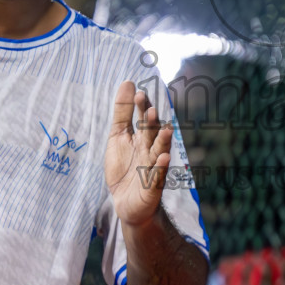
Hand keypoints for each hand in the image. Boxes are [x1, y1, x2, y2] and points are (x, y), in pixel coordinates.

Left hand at [104, 81, 173, 227]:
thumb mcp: (118, 137)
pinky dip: (161, 168)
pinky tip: (164, 158)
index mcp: (142, 138)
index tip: (139, 94)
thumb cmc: (124, 167)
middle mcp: (150, 151)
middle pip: (151, 135)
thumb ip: (123, 112)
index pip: (143, 119)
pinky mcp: (152, 187)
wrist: (125, 202)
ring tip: (166, 130)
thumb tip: (128, 82)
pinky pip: (157, 177)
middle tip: (149, 110)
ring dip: (163, 142)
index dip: (141, 108)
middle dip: (151, 124)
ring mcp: (152, 168)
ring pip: (159, 153)